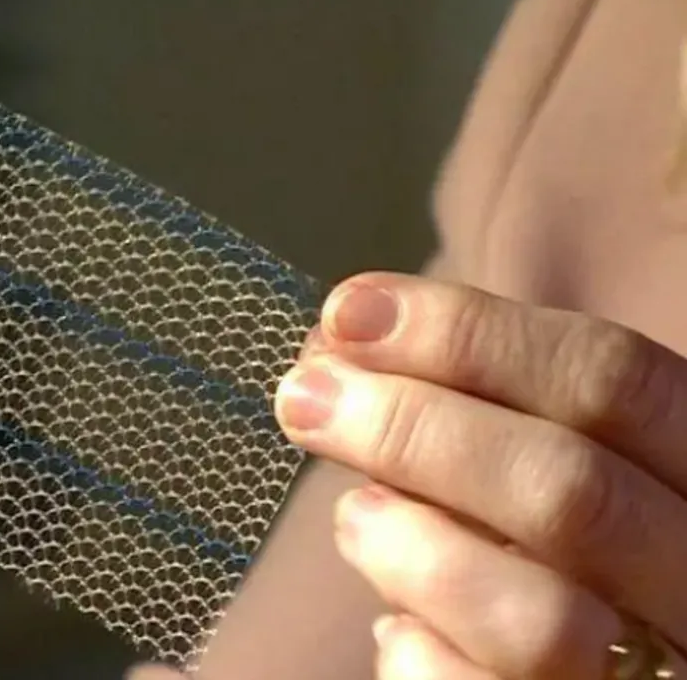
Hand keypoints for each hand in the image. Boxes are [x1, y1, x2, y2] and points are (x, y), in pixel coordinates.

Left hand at [277, 272, 686, 677]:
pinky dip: (414, 654)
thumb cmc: (567, 556)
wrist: (596, 663)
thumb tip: (341, 350)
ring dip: (414, 550)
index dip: (471, 334)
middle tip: (304, 396)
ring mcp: (659, 678)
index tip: (347, 312)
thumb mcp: (558, 464)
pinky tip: (398, 626)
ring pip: (539, 623)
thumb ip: (486, 413)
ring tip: (355, 518)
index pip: (618, 382)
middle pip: (571, 491)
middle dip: (414, 429)